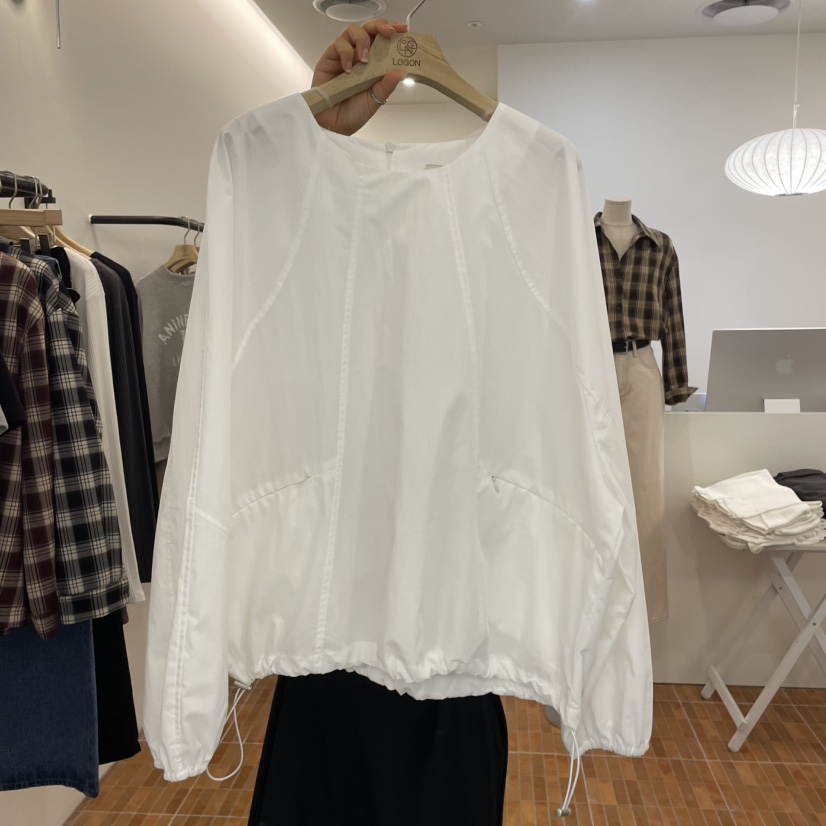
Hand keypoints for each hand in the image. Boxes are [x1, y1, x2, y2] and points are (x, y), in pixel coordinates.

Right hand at [313, 19, 407, 135]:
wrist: (334, 125)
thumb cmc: (354, 113)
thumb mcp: (376, 99)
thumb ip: (387, 85)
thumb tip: (401, 71)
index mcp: (375, 64)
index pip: (384, 40)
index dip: (393, 30)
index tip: (403, 29)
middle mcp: (360, 56)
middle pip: (369, 28)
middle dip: (380, 26)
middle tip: (388, 33)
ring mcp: (345, 55)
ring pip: (353, 31)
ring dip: (362, 40)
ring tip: (364, 60)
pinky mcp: (330, 57)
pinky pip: (338, 44)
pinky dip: (345, 53)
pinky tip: (348, 68)